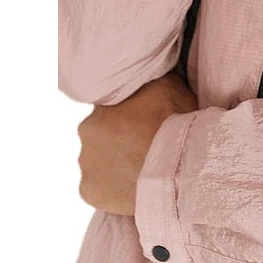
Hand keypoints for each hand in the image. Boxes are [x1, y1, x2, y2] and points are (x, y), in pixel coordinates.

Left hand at [77, 71, 198, 216]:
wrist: (176, 170)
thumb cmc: (173, 124)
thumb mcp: (167, 85)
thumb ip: (150, 78)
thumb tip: (148, 71)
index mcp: (101, 106)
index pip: (112, 107)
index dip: (130, 114)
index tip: (147, 121)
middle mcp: (86, 133)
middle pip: (104, 134)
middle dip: (121, 138)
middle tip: (146, 144)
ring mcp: (86, 165)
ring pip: (101, 160)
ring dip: (117, 161)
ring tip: (143, 168)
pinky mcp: (88, 192)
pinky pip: (100, 187)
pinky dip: (113, 187)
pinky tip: (133, 184)